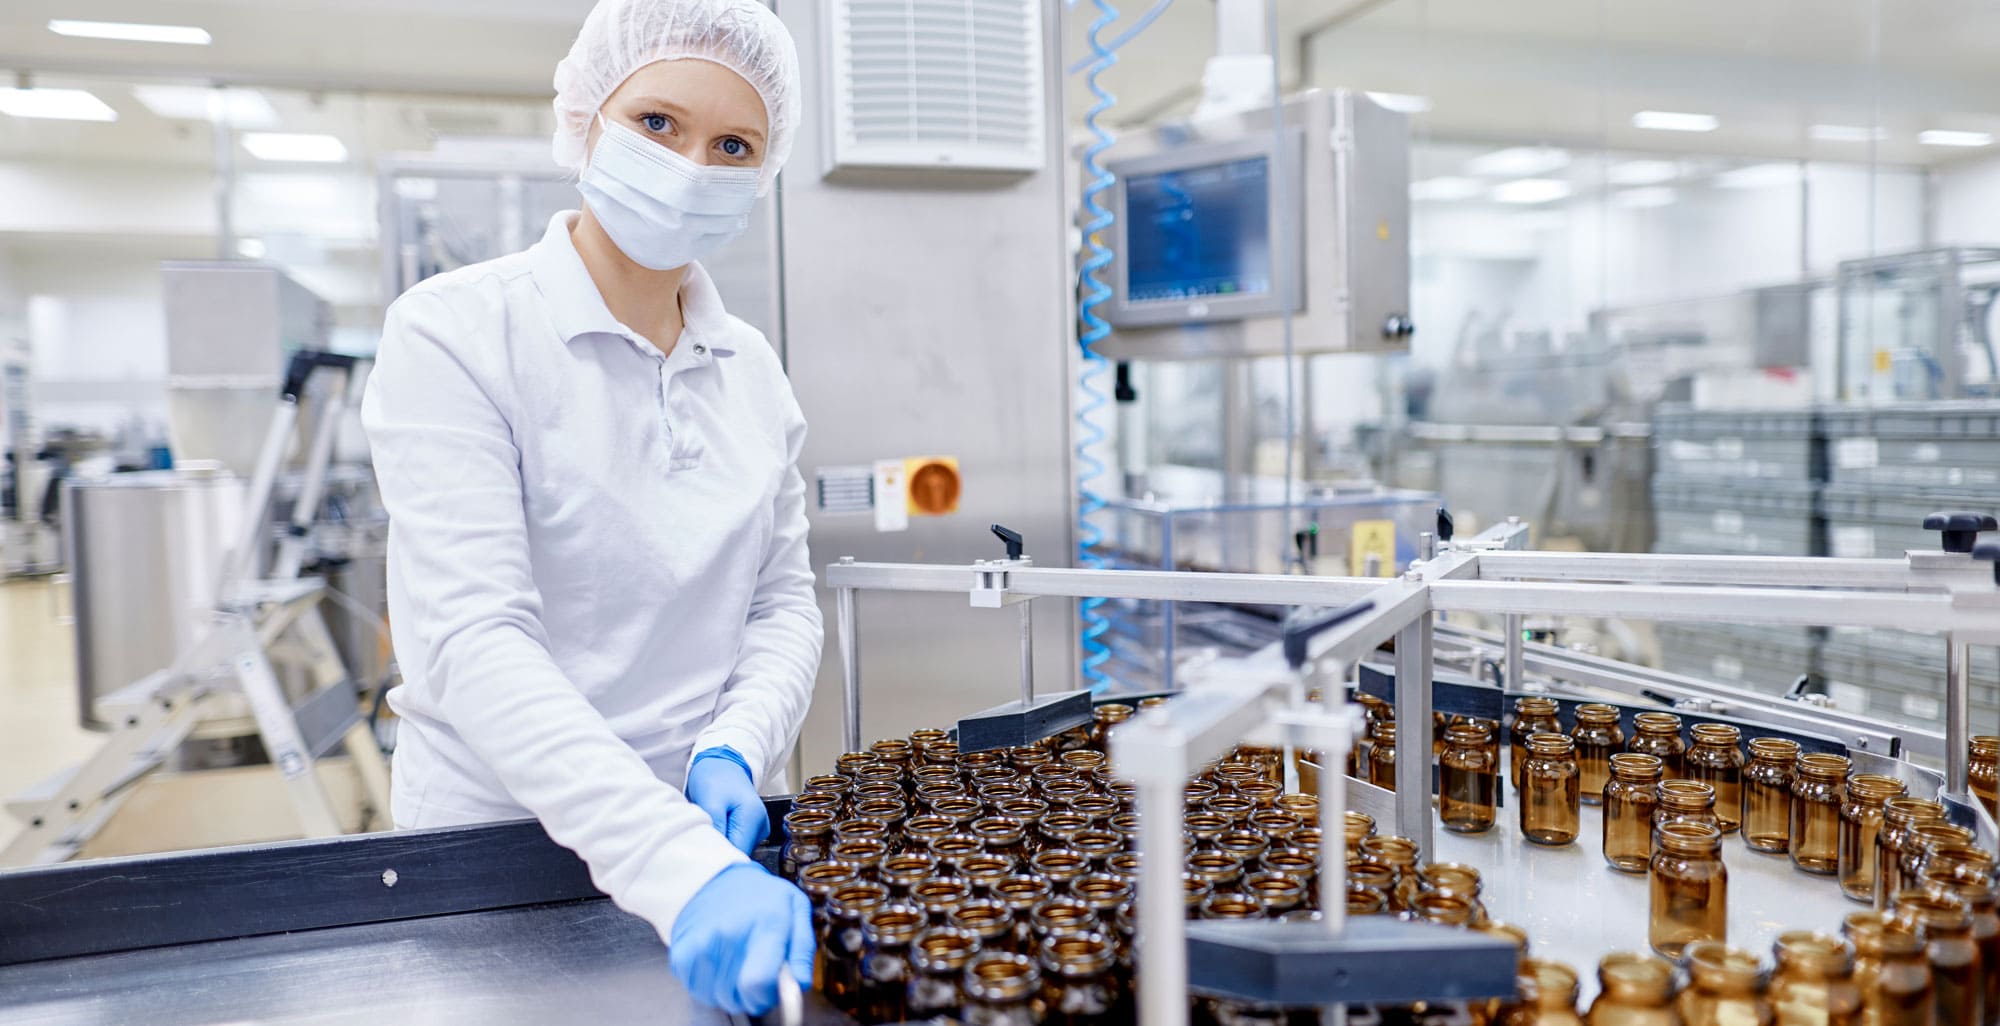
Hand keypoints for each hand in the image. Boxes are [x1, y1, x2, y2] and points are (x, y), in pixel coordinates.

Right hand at [669, 863, 813, 1015]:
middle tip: (756, 973)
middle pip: (741, 998)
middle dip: (754, 996)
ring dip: (732, 991)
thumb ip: (803, 950)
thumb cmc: (761, 897)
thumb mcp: (796, 908)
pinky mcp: (682, 955)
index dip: (769, 995)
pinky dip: (712, 986)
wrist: (714, 879)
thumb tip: (800, 984)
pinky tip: (719, 964)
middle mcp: (730, 935)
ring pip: (720, 999)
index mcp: (766, 924)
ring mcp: (702, 945)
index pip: (759, 982)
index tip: (773, 986)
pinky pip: (700, 993)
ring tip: (737, 964)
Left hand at [686, 746, 768, 854]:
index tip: (701, 853)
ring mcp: (758, 829)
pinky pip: (736, 843)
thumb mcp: (710, 801)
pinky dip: (724, 840)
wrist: (722, 763)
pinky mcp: (751, 830)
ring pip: (737, 850)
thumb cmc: (714, 778)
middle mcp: (761, 827)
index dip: (719, 858)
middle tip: (701, 840)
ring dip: (721, 846)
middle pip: (740, 854)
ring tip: (708, 830)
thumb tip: (716, 855)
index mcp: (753, 819)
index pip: (739, 855)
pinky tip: (716, 829)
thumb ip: (716, 829)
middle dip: (719, 853)